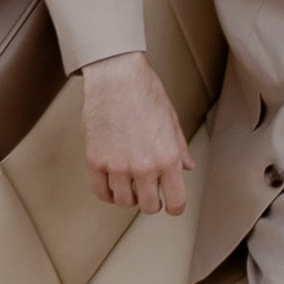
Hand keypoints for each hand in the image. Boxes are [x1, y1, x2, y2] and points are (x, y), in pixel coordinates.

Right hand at [82, 51, 191, 214]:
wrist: (116, 76)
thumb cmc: (145, 92)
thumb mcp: (172, 119)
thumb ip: (179, 148)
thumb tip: (187, 167)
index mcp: (167, 157)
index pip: (176, 201)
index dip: (175, 206)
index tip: (172, 204)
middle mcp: (144, 166)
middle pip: (148, 207)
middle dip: (151, 202)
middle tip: (150, 193)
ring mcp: (117, 166)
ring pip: (123, 202)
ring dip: (128, 197)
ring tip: (130, 185)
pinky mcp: (96, 162)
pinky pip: (101, 192)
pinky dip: (107, 193)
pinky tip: (112, 184)